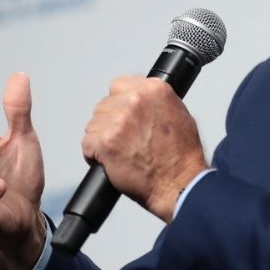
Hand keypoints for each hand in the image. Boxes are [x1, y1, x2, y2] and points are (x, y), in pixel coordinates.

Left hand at [82, 77, 208, 222]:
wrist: (179, 183)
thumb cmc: (182, 156)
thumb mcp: (180, 115)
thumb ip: (156, 103)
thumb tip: (142, 101)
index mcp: (154, 90)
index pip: (119, 85)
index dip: (119, 103)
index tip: (123, 115)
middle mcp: (135, 100)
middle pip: (104, 105)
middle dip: (110, 122)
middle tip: (124, 140)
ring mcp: (119, 120)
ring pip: (94, 124)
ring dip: (102, 138)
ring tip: (121, 152)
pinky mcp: (105, 142)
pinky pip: (87, 144)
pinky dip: (95, 155)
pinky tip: (111, 161)